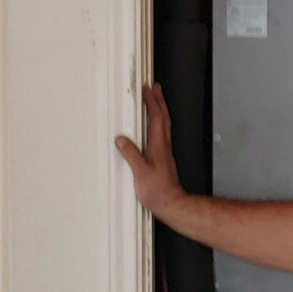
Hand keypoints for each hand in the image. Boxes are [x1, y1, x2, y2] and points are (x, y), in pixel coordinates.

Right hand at [115, 83, 186, 220]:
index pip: (156, 118)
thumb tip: (122, 140)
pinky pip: (162, 134)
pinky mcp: (163, 158)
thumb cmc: (158, 191)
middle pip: (163, 117)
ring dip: (160, 110)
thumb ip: (131, 154)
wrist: (171, 203)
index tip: (148, 89)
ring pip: (164, 125)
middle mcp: (164, 146)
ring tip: (155, 100)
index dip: (152, 102)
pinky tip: (154, 126)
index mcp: (158, 146)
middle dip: (159, 100)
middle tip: (155, 87)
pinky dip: (159, 124)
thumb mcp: (140, 171)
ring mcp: (165, 152)